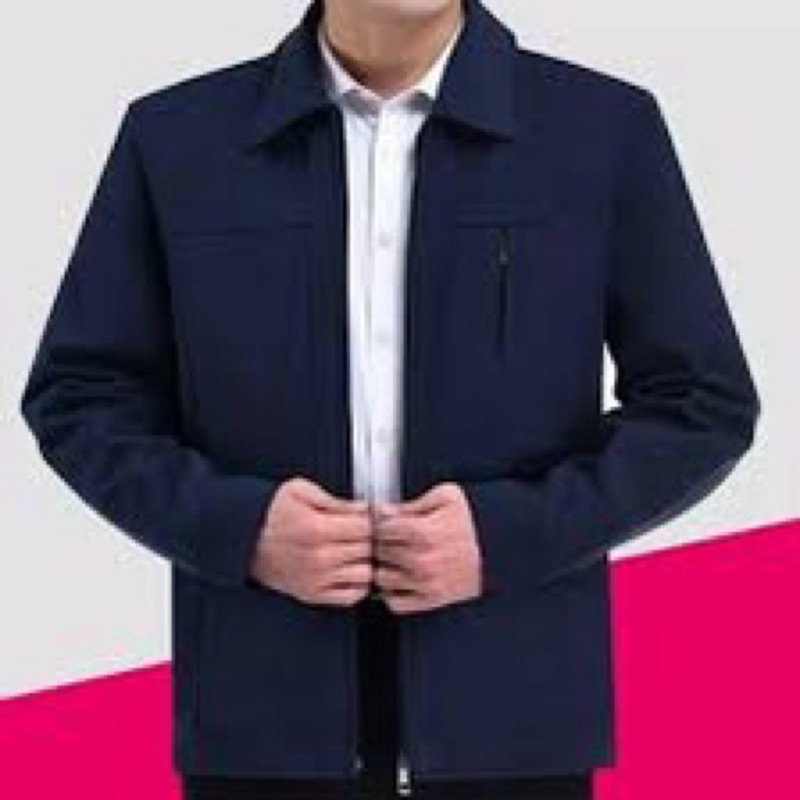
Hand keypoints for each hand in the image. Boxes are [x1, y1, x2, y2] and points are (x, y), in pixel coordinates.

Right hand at [249, 477, 372, 606]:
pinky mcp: (313, 595)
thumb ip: (334, 499)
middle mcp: (318, 558)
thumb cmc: (271, 513)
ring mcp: (316, 580)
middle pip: (367, 549)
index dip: (370, 518)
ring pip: (365, 573)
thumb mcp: (300, 491)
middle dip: (368, 538)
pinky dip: (358, 583)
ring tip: (356, 549)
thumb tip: (361, 508)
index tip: (366, 515)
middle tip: (360, 530)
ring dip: (365, 561)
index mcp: (316, 529)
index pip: (365, 527)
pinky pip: (352, 595)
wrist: (244, 540)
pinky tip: (350, 568)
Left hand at [371, 482, 483, 614]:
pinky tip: (400, 578)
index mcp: (423, 533)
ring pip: (381, 578)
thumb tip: (384, 510)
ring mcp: (425, 583)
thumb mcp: (447, 497)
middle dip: (381, 543)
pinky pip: (395, 602)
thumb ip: (412, 502)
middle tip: (389, 538)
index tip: (385, 522)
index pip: (380, 528)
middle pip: (379, 552)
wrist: (501, 551)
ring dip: (384, 567)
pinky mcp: (431, 600)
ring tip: (393, 558)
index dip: (381, 523)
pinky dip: (392, 592)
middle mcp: (421, 561)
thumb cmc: (474, 523)